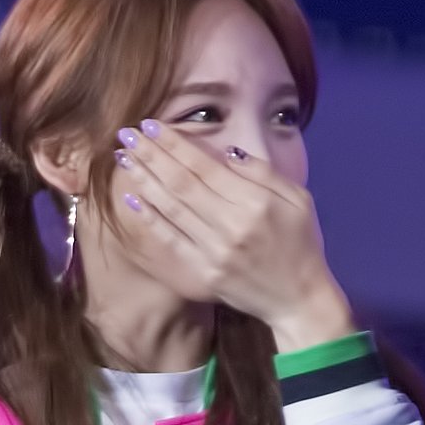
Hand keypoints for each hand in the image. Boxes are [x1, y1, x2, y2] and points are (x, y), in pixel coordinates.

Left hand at [113, 124, 352, 352]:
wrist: (299, 299)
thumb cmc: (301, 244)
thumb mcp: (297, 199)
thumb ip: (262, 173)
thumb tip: (226, 153)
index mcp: (255, 203)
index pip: (205, 167)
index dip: (175, 144)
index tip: (152, 125)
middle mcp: (231, 225)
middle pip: (182, 183)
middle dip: (151, 155)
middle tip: (126, 134)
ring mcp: (215, 252)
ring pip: (172, 209)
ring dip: (144, 180)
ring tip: (123, 158)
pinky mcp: (205, 273)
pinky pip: (172, 241)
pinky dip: (151, 219)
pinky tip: (132, 199)